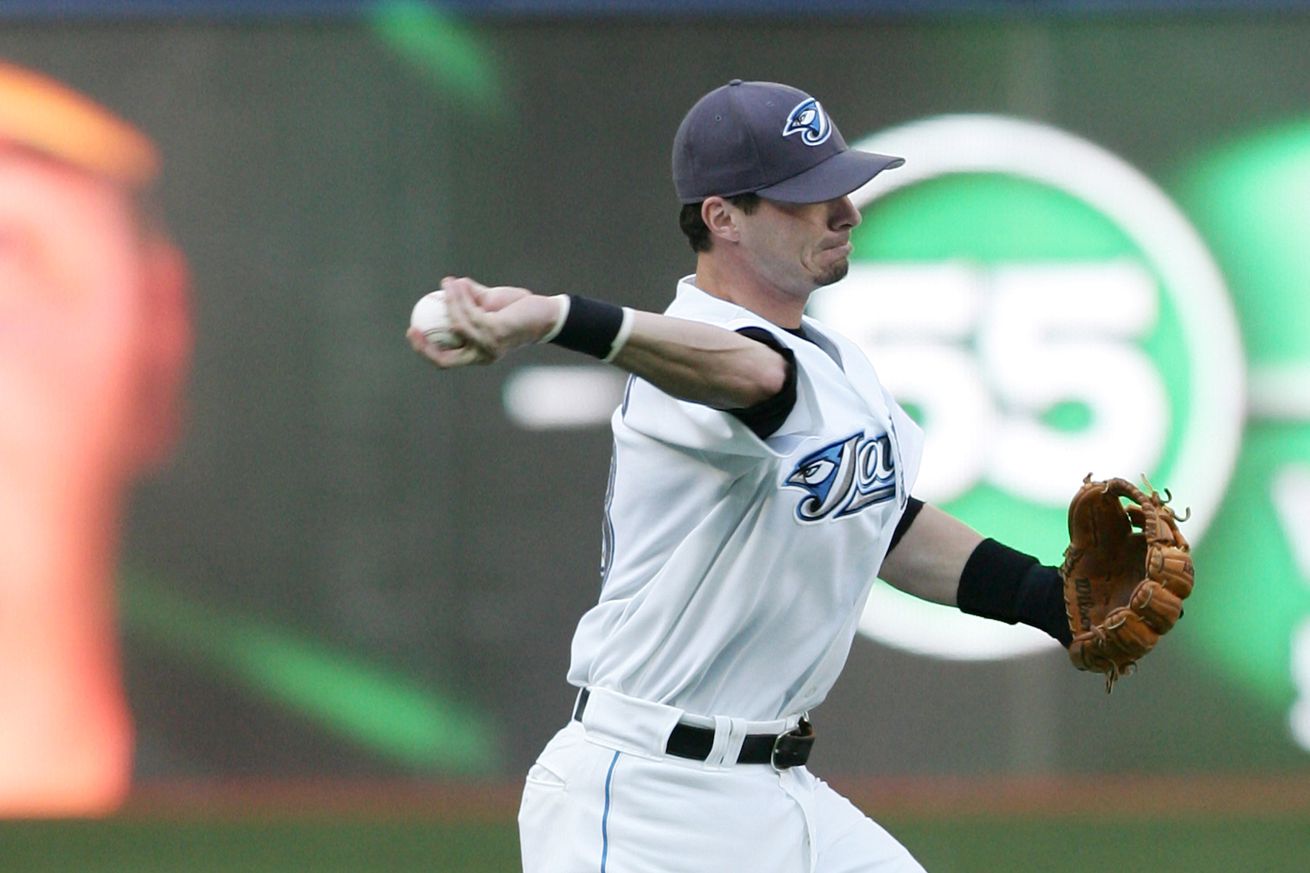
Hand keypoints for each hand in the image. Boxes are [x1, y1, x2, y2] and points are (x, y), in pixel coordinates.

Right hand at [406, 276, 559, 367]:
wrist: (545, 313)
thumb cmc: (517, 310)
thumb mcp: (487, 305)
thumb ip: (468, 299)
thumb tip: (448, 286)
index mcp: (478, 354)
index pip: (446, 360)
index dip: (425, 350)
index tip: (413, 332)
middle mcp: (482, 355)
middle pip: (445, 360)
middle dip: (424, 348)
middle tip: (412, 329)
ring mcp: (488, 345)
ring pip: (457, 325)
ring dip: (449, 302)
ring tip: (447, 284)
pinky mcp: (495, 332)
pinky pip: (470, 313)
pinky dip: (460, 297)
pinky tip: (455, 284)